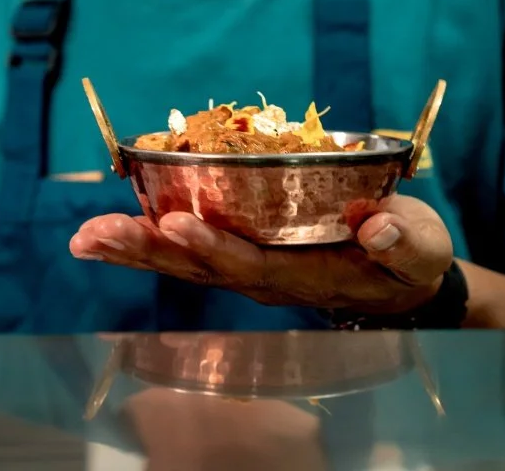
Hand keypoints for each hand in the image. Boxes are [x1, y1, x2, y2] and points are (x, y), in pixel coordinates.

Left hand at [70, 193, 452, 315]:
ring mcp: (249, 268)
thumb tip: (377, 227)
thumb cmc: (411, 258)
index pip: (249, 263)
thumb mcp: (420, 247)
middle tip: (93, 235)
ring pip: (183, 262)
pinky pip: (189, 249)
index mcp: (304, 274)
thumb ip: (403, 240)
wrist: (402, 281)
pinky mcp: (242, 252)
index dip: (211, 245)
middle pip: (197, 268)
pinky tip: (114, 226)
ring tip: (84, 238)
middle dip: (144, 251)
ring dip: (133, 248)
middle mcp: (265, 277)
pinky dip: (148, 238)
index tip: (175, 223)